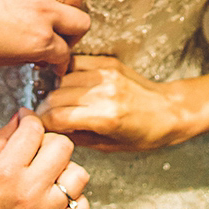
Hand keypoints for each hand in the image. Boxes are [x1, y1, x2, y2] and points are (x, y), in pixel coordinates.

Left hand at [0, 0, 88, 69]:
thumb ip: (24, 56)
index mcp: (38, 42)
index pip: (64, 54)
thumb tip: (35, 53)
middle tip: (58, 42)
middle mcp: (43, 13)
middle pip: (81, 23)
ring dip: (70, 6)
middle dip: (72, 37)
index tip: (56, 67)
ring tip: (56, 14)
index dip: (60, 65)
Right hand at [0, 110, 89, 208]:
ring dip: (65, 171)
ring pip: (78, 176)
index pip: (34, 129)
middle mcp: (29, 189)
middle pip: (63, 146)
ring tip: (49, 175)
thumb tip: (21, 119)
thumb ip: (0, 138)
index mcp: (6, 169)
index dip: (29, 119)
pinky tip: (60, 199)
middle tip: (37, 149)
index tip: (26, 121)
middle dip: (50, 141)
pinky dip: (76, 203)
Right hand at [40, 55, 186, 149]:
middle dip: (46, 108)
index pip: (58, 116)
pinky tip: (67, 86)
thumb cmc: (144, 134)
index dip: (43, 124)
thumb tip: (52, 131)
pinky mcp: (108, 62)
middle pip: (56, 96)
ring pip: (63, 78)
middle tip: (44, 117)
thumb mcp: (110, 146)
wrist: (169, 110)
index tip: (39, 128)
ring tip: (56, 102)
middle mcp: (105, 91)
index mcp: (107, 117)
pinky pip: (76, 63)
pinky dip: (67, 74)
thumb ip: (78, 137)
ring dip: (55, 91)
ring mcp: (106, 73)